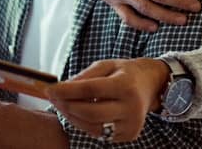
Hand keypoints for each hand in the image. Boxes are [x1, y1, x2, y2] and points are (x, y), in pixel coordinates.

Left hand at [46, 58, 169, 142]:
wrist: (151, 85)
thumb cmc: (126, 73)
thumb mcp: (106, 65)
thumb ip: (84, 76)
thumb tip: (63, 88)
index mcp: (125, 86)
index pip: (90, 90)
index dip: (67, 91)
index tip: (50, 89)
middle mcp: (131, 108)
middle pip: (90, 112)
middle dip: (67, 106)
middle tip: (53, 98)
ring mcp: (131, 125)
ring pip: (92, 127)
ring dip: (72, 117)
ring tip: (62, 105)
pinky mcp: (129, 135)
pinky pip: (100, 133)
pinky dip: (85, 124)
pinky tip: (78, 113)